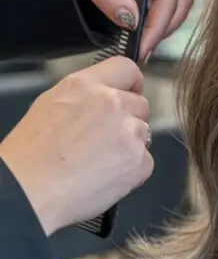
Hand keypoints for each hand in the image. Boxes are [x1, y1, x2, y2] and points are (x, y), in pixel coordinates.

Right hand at [0, 58, 152, 235]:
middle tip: (105, 140)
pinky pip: (145, 162)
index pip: (127, 68)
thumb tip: (102, 98)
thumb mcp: (50, 105)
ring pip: (144, 134)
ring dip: (130, 147)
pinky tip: (105, 176)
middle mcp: (111, 103)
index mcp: (86, 86)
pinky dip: (131, 172)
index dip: (132, 83)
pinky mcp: (139, 161)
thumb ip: (84, 96)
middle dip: (128, 120)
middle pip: (141, 105)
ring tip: (99, 162)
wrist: (30, 190)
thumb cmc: (31, 155)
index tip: (131, 92)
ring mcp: (129, 132)